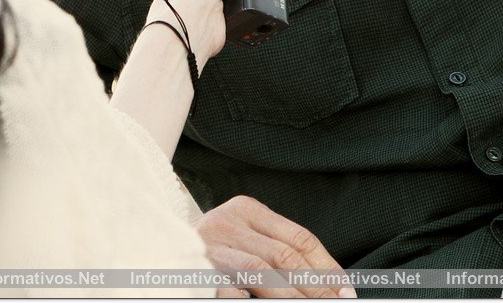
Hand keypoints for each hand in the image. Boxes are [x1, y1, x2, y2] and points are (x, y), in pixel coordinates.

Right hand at [195, 196, 354, 299]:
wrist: (157, 245)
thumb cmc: (215, 248)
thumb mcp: (247, 237)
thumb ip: (278, 248)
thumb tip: (329, 283)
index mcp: (247, 209)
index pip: (299, 237)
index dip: (327, 267)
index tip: (345, 291)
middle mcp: (227, 222)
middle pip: (284, 254)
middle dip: (315, 285)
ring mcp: (209, 246)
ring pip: (261, 271)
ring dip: (291, 295)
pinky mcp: (195, 269)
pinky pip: (230, 289)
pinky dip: (249, 299)